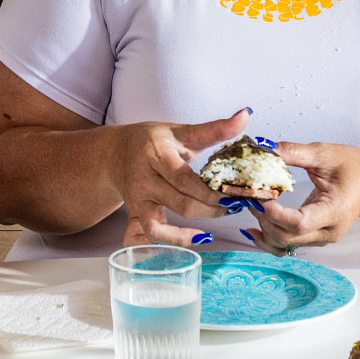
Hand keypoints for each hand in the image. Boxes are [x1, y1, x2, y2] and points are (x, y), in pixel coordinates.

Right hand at [115, 108, 251, 245]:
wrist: (113, 152)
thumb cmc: (151, 141)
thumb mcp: (181, 131)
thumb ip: (215, 128)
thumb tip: (246, 115)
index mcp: (155, 154)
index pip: (185, 179)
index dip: (211, 192)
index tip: (233, 194)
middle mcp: (142, 180)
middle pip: (180, 204)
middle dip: (211, 210)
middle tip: (232, 207)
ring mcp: (136, 200)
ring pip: (159, 227)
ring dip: (187, 235)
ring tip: (211, 231)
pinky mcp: (133, 215)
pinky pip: (146, 237)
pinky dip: (166, 243)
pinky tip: (190, 240)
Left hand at [246, 141, 359, 252]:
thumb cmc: (355, 166)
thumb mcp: (324, 153)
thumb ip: (293, 152)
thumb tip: (263, 148)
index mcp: (335, 211)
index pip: (298, 223)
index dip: (274, 212)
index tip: (259, 194)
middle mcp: (329, 231)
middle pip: (286, 237)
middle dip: (263, 218)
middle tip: (248, 195)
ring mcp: (322, 238)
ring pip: (284, 244)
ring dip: (263, 228)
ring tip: (251, 204)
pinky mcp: (315, 237)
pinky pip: (287, 245)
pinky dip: (269, 237)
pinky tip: (254, 226)